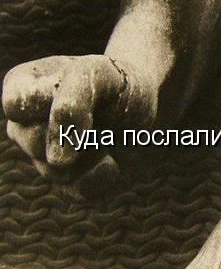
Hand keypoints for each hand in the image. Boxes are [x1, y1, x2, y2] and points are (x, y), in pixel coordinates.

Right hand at [2, 55, 155, 197]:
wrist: (154, 110)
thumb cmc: (118, 86)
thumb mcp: (98, 76)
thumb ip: (71, 104)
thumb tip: (57, 159)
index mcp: (23, 89)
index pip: (18, 104)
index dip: (54, 103)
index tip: (87, 91)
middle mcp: (27, 127)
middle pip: (33, 142)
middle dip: (77, 131)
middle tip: (102, 115)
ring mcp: (47, 159)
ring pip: (56, 171)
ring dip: (93, 152)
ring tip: (108, 133)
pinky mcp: (73, 184)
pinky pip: (79, 191)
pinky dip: (103, 175)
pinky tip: (113, 160)